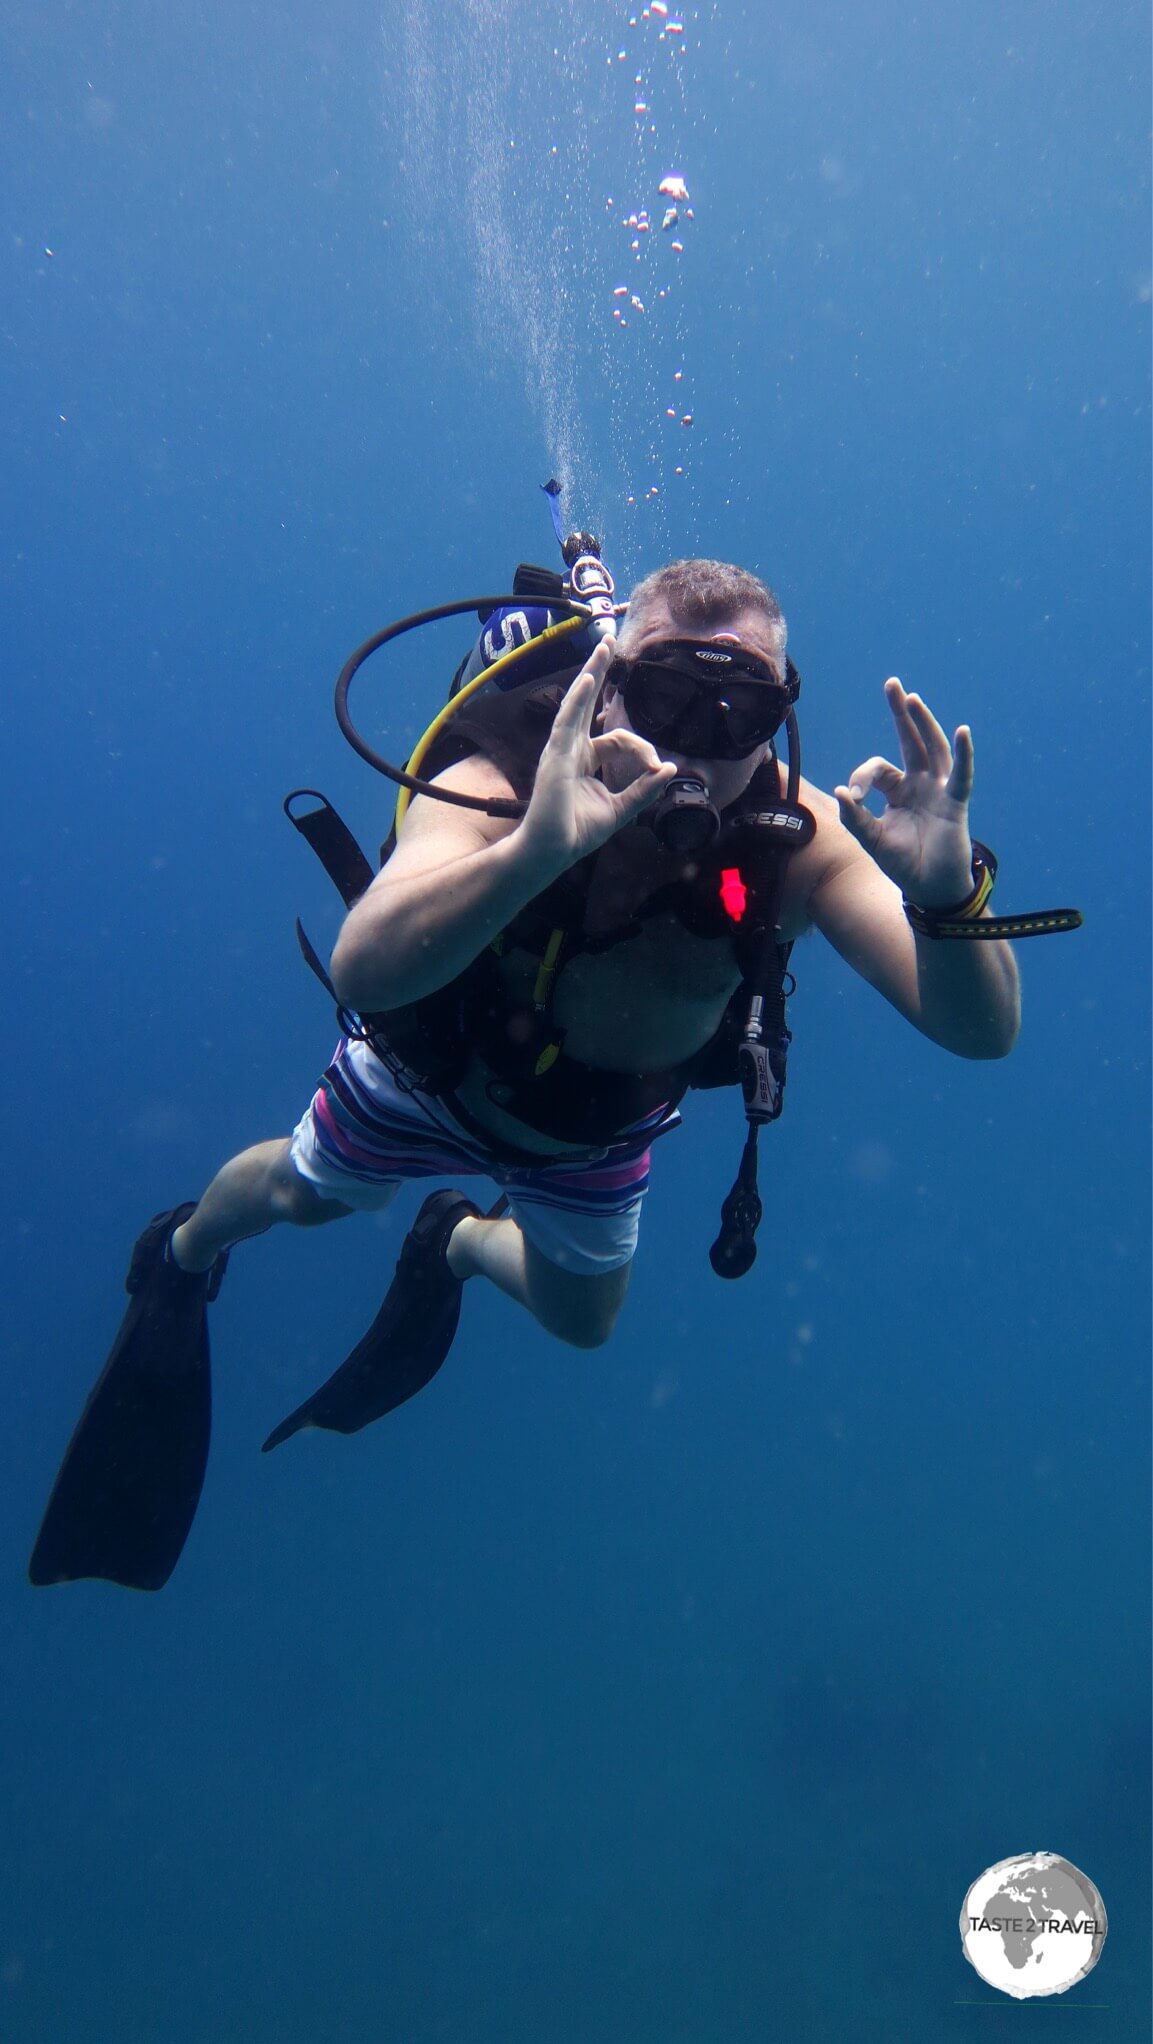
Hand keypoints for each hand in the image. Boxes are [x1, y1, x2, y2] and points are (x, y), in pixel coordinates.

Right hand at [518, 639, 676, 875]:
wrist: (551, 852)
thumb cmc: (576, 833)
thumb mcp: (620, 810)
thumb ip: (643, 790)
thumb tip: (670, 769)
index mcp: (584, 759)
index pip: (617, 738)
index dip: (641, 749)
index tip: (656, 769)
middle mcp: (570, 749)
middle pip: (586, 702)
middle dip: (598, 671)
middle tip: (608, 641)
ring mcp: (560, 750)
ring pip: (577, 702)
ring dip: (591, 672)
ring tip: (603, 647)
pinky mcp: (555, 756)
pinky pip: (567, 720)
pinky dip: (578, 697)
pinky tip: (589, 676)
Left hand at [834, 678, 974, 906]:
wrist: (929, 890)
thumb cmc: (903, 864)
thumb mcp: (871, 840)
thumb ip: (854, 818)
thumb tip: (839, 791)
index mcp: (899, 790)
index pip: (878, 769)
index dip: (862, 777)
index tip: (852, 798)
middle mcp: (921, 784)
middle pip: (910, 741)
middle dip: (901, 713)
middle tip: (891, 684)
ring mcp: (940, 791)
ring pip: (933, 749)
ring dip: (924, 724)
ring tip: (912, 699)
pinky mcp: (955, 804)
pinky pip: (962, 775)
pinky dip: (964, 754)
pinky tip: (962, 732)